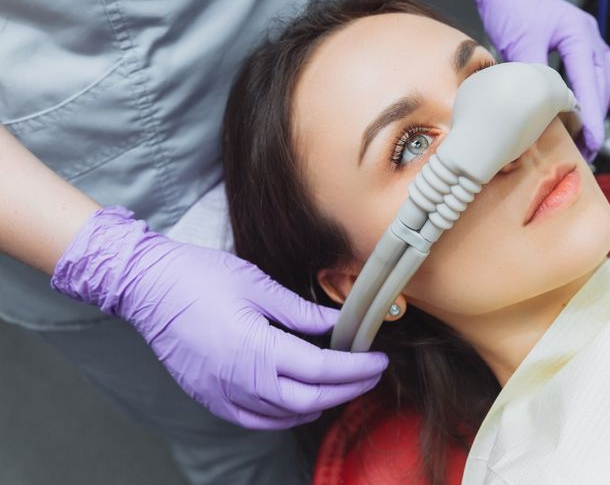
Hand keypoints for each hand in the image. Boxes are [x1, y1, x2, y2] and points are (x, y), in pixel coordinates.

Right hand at [52, 207, 386, 429]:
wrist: (144, 285)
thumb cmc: (198, 276)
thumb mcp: (257, 284)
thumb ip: (300, 310)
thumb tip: (335, 321)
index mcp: (255, 349)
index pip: (320, 369)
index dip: (355, 368)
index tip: (378, 360)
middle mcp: (238, 380)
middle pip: (308, 399)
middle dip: (346, 390)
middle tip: (370, 374)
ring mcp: (220, 393)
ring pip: (282, 415)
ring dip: (318, 404)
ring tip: (342, 386)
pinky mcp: (208, 397)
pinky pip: (253, 420)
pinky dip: (283, 416)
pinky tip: (299, 403)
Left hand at [453, 0, 609, 160]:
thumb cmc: (510, 6)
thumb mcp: (520, 43)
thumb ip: (536, 74)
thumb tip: (544, 106)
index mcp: (577, 34)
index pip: (589, 82)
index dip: (593, 113)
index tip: (594, 137)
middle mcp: (589, 34)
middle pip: (601, 82)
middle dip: (599, 116)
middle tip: (592, 145)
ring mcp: (588, 36)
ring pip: (605, 77)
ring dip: (603, 106)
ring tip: (598, 134)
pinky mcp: (580, 40)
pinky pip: (603, 68)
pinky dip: (609, 88)